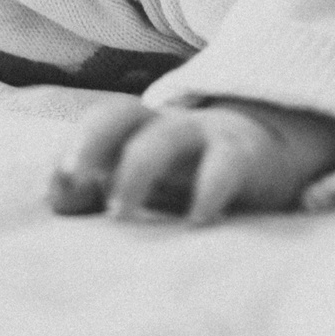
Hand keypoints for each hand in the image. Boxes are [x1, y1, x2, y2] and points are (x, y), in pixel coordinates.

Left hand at [49, 96, 334, 224]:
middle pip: (122, 114)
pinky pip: (225, 165)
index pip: (100, 122)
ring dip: (137, 169)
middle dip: (92, 141)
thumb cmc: (191, 174)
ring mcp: (207, 137)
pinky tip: (194, 221)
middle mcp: (167, 126)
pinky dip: (207, 190)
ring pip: (167, 136)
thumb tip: (57, 198)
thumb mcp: (144, 181)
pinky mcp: (246, 158)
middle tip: (76, 180)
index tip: (61, 186)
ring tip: (120, 211)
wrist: (277, 152)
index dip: (76, 147)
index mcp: (140, 129)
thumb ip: (96, 190)